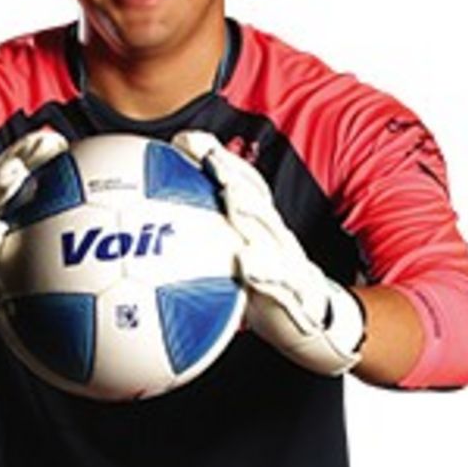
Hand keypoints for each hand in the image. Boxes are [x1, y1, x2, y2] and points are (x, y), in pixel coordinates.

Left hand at [172, 131, 365, 374]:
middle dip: (232, 173)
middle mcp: (275, 236)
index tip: (186, 141)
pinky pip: (281, 278)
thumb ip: (206, 242)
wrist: (313, 325)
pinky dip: (263, 268)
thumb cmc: (268, 290)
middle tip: (210, 157)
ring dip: (250, 209)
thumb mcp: (235, 265)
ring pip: (269, 230)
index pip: (240, 184)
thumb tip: (154, 232)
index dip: (216, 159)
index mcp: (261, 226)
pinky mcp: (297, 290)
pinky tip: (246, 260)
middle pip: (256, 197)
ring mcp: (289, 260)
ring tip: (230, 194)